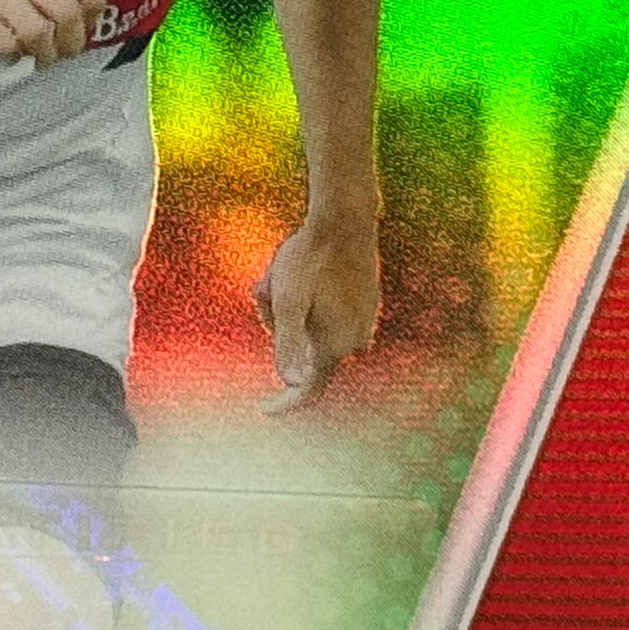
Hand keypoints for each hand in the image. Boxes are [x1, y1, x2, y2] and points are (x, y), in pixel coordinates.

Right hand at [0, 0, 105, 66]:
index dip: (95, 0)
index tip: (90, 18)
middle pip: (66, 12)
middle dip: (72, 41)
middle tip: (67, 49)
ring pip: (40, 34)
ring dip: (45, 53)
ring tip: (41, 55)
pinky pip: (9, 45)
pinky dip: (14, 56)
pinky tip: (11, 53)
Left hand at [252, 218, 378, 413]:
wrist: (344, 220)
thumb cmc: (309, 259)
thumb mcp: (286, 300)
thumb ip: (286, 343)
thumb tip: (291, 383)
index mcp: (333, 346)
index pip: (308, 390)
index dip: (285, 404)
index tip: (263, 409)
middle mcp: (354, 341)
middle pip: (303, 352)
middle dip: (278, 329)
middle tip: (266, 289)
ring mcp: (363, 322)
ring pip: (314, 330)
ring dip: (292, 311)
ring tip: (280, 276)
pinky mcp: (365, 304)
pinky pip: (328, 315)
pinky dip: (309, 302)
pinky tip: (302, 273)